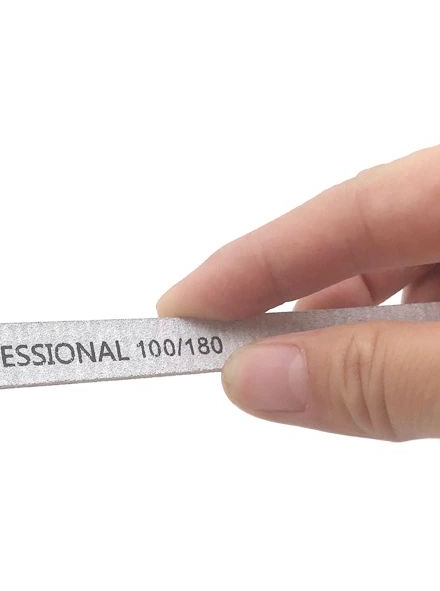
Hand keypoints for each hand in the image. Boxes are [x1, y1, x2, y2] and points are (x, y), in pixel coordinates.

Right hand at [157, 145, 439, 440]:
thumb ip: (379, 373)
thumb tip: (254, 378)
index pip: (347, 209)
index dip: (256, 261)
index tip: (178, 308)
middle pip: (373, 234)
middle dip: (299, 301)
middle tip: (233, 359)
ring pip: (411, 268)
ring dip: (356, 325)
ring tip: (314, 381)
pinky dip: (406, 337)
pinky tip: (397, 375)